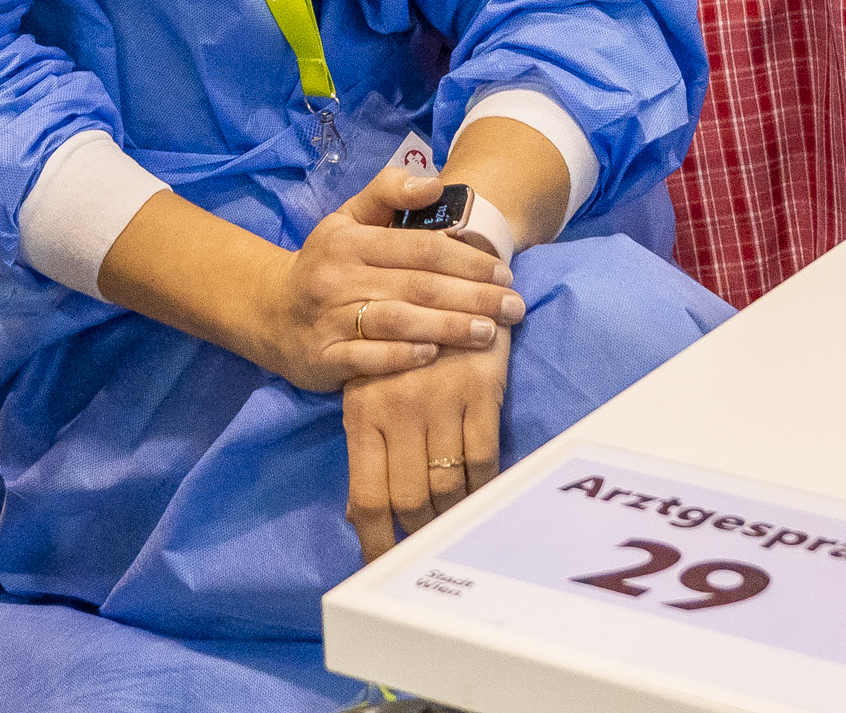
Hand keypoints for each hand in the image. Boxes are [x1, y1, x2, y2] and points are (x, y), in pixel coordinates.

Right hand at [246, 162, 524, 394]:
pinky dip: (402, 357)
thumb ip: (388, 192)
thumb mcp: (347, 218)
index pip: (420, 247)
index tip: (505, 272)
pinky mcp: (324, 358)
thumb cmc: (325, 263)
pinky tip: (434, 356)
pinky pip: (368, 358)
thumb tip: (435, 181)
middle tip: (514, 307)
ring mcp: (331, 320)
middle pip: (417, 286)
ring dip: (446, 327)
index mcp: (351, 240)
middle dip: (473, 296)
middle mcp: (339, 278)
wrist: (268, 311)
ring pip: (397, 321)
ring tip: (488, 334)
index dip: (467, 259)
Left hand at [343, 328, 508, 562]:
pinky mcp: (480, 390)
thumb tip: (362, 517)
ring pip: (448, 486)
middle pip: (409, 500)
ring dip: (452, 518)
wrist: (448, 280)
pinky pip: (483, 459)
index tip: (382, 567)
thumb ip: (368, 449)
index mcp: (361, 412)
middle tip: (424, 553)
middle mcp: (397, 408)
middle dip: (418, 536)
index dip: (376, 543)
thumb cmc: (403, 346)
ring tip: (453, 532)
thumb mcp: (370, 390)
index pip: (367, 498)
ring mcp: (440, 399)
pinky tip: (482, 498)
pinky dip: (484, 488)